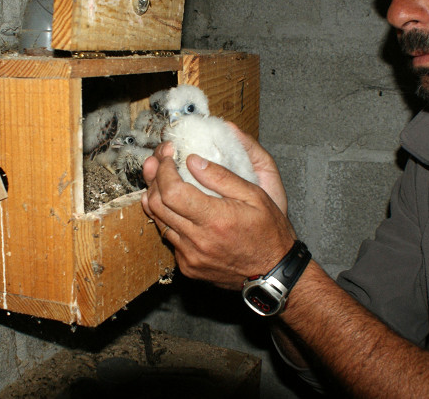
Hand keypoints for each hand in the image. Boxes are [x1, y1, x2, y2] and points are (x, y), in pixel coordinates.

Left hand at [141, 138, 296, 290]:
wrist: (273, 272)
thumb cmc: (269, 232)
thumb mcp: (255, 196)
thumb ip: (222, 177)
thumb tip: (193, 160)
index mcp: (216, 220)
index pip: (172, 191)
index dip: (164, 170)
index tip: (168, 157)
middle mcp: (199, 241)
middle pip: (157, 205)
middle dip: (154, 178)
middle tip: (158, 162)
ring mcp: (191, 257)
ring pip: (158, 221)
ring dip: (155, 198)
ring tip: (160, 179)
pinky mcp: (188, 267)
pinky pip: (169, 238)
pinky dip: (167, 219)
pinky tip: (174, 207)